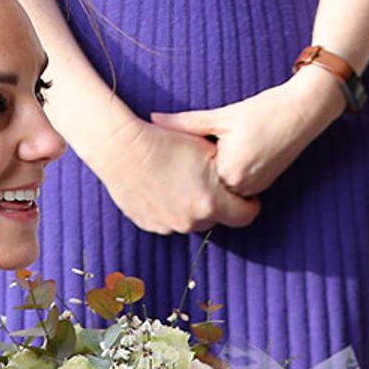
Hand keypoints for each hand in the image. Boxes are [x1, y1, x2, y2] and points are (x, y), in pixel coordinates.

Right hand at [85, 115, 259, 234]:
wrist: (120, 149)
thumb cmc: (164, 142)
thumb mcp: (204, 147)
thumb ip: (227, 168)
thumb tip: (237, 176)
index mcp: (210, 203)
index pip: (246, 215)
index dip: (248, 203)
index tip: (243, 192)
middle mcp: (191, 221)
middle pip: (216, 218)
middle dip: (216, 203)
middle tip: (207, 180)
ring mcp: (168, 226)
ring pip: (191, 220)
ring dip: (192, 206)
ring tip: (181, 180)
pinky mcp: (149, 225)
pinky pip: (168, 220)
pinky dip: (170, 207)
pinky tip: (162, 186)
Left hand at [150, 66, 343, 198]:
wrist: (304, 111)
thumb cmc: (264, 110)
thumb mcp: (222, 116)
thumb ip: (186, 123)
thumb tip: (154, 119)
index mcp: (229, 172)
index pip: (193, 178)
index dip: (178, 167)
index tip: (160, 161)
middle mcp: (243, 187)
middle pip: (207, 186)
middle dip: (193, 176)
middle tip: (169, 167)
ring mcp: (256, 188)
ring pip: (221, 187)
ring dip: (210, 176)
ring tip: (195, 160)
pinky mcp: (264, 184)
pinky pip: (236, 185)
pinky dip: (227, 174)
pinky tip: (221, 158)